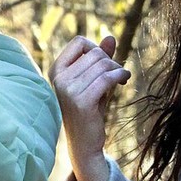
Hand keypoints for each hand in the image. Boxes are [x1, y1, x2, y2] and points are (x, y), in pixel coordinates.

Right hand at [49, 35, 130, 180]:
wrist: (84, 144)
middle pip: (95, 53)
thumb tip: (110, 36)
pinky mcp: (82, 101)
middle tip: (117, 76)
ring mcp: (68, 90)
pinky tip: (124, 82)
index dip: (96, 48)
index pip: (79, 42)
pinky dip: (120, 76)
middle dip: (111, 61)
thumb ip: (99, 59)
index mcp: (56, 70)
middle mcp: (59, 79)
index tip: (105, 63)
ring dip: (118, 70)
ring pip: (103, 64)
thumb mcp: (93, 81)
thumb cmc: (89, 110)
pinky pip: (107, 78)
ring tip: (121, 80)